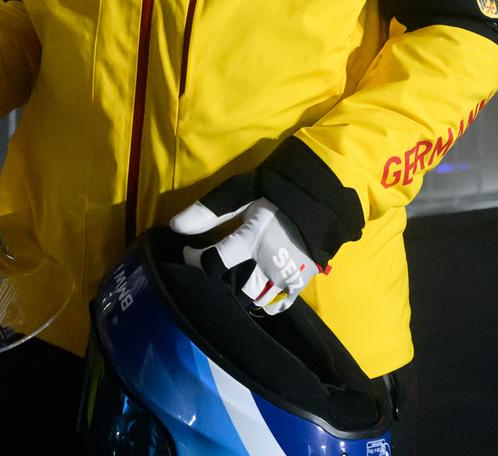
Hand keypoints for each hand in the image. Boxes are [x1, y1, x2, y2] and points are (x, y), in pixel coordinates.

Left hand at [169, 197, 319, 314]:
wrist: (322, 198)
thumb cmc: (278, 191)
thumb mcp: (241, 193)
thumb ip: (210, 212)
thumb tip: (175, 226)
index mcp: (250, 240)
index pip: (212, 264)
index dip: (194, 261)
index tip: (188, 252)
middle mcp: (266, 263)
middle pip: (230, 287)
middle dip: (215, 281)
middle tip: (209, 269)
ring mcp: (285, 275)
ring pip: (252, 298)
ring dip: (237, 293)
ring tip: (227, 283)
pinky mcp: (300, 280)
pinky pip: (280, 303)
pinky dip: (266, 305)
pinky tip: (255, 300)